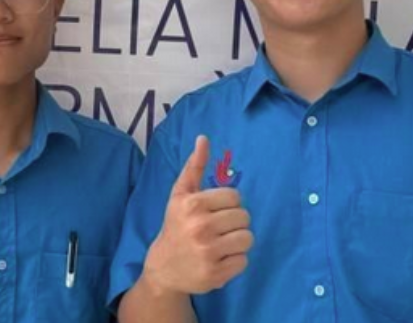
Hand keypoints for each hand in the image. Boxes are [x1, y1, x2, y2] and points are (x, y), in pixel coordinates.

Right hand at [143, 136, 252, 294]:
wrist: (164, 267)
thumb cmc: (175, 225)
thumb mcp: (180, 194)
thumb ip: (194, 166)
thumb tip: (204, 138)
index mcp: (192, 205)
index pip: (235, 197)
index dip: (228, 203)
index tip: (214, 210)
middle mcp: (200, 228)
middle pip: (244, 217)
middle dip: (233, 222)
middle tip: (217, 228)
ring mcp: (209, 253)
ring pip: (248, 238)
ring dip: (237, 241)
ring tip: (221, 243)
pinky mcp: (217, 275)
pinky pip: (244, 261)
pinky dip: (235, 260)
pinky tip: (219, 259)